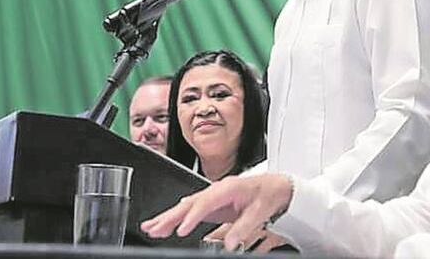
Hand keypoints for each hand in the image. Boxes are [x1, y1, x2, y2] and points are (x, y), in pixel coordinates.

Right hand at [141, 174, 293, 250]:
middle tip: (153, 228)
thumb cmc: (269, 193)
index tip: (180, 230)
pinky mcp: (213, 204)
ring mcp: (214, 196)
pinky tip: (167, 223)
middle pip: (189, 203)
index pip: (204, 203)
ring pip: (186, 206)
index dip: (191, 216)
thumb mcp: (261, 211)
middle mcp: (217, 189)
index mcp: (228, 188)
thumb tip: (231, 243)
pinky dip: (177, 217)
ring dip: (168, 217)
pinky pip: (191, 210)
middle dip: (169, 216)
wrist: (278, 186)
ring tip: (151, 227)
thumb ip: (244, 226)